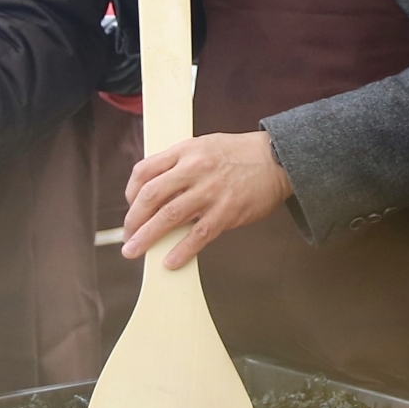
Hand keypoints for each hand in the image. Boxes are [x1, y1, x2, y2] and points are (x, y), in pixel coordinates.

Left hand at [122, 131, 292, 267]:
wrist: (280, 159)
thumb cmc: (242, 153)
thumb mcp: (206, 146)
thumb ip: (181, 164)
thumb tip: (157, 193)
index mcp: (186, 150)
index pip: (144, 171)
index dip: (131, 192)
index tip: (132, 206)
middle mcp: (195, 169)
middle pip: (150, 196)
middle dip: (133, 219)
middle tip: (128, 235)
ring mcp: (211, 191)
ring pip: (168, 217)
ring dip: (147, 237)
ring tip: (135, 251)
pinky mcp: (227, 211)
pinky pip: (198, 235)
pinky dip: (182, 251)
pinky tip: (171, 262)